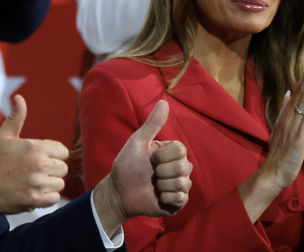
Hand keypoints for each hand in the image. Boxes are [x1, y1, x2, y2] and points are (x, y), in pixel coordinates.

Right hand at [0, 95, 68, 221]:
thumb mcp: (3, 136)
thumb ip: (16, 117)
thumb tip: (19, 98)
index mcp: (35, 148)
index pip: (62, 151)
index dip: (53, 154)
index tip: (40, 158)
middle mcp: (39, 165)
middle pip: (63, 167)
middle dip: (52, 169)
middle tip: (37, 170)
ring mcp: (38, 184)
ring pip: (60, 183)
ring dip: (50, 183)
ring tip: (35, 181)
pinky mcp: (36, 200)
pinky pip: (55, 198)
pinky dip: (47, 197)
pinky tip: (35, 191)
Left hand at [93, 101, 191, 236]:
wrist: (120, 192)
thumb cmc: (127, 165)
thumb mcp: (138, 142)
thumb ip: (152, 124)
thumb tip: (163, 101)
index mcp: (172, 152)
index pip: (181, 149)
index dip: (162, 156)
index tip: (150, 159)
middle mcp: (180, 167)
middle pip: (184, 166)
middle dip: (161, 172)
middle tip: (151, 174)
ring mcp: (180, 185)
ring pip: (181, 183)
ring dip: (161, 185)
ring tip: (153, 186)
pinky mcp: (178, 201)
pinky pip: (180, 198)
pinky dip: (165, 197)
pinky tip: (157, 197)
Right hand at [238, 53, 303, 221]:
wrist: (272, 174)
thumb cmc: (279, 155)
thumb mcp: (281, 129)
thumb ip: (285, 111)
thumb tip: (289, 94)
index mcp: (287, 116)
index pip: (298, 92)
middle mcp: (289, 117)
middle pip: (300, 91)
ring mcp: (293, 125)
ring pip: (303, 101)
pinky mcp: (298, 136)